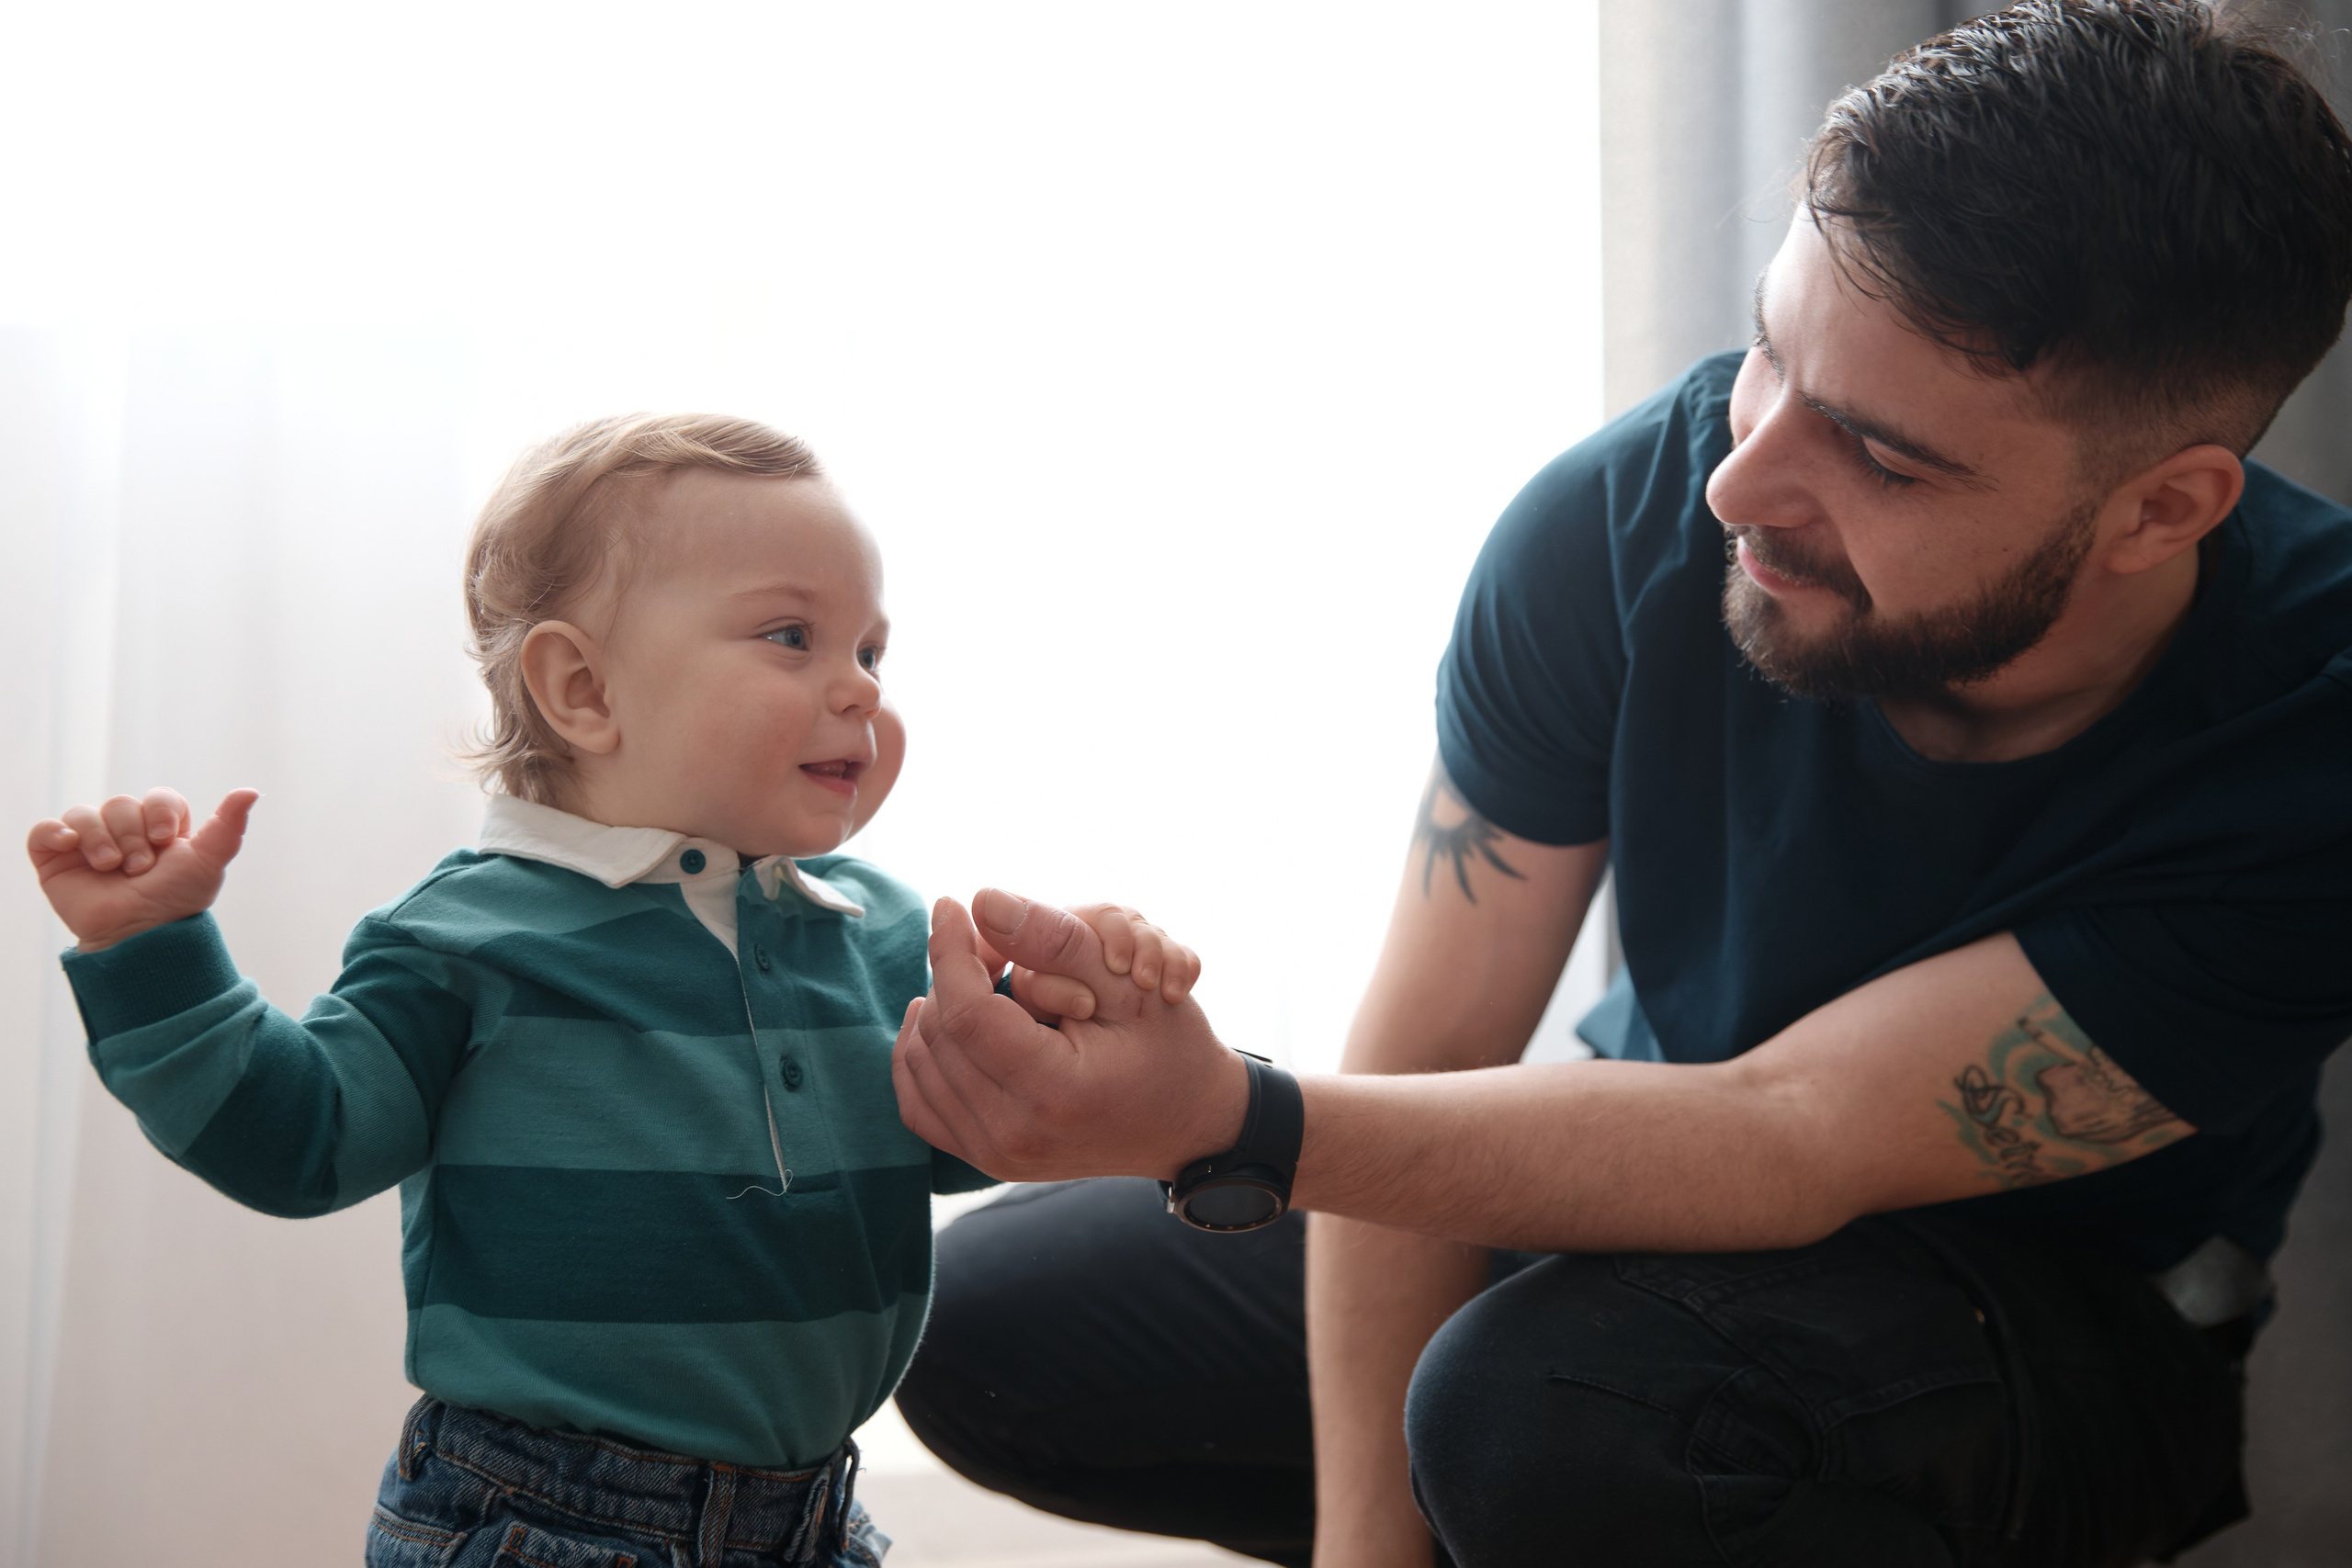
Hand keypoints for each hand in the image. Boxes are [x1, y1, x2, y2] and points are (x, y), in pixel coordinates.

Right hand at [26, 788, 258, 951]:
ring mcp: (88, 844)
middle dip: (132, 836)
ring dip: (100, 839)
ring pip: (84, 813)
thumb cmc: (174, 903)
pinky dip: (54, 832)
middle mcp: (124, 831)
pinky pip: (44, 831)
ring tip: (111, 868)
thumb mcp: (207, 864)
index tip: (164, 840)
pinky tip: (70, 845)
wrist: (137, 938)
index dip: (160, 811)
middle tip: (139, 869)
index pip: (159, 797)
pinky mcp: (56, 859)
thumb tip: (252, 790)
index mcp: (160, 828)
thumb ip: (229, 827)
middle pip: (121, 804)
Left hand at [892, 891, 1246, 1181]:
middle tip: (991, 942)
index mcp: (1054, 1092)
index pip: (967, 1014)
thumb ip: (1057, 939)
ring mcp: (996, 1154)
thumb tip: (982, 900)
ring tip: (976, 975)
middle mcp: (1014, 1134)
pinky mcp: (986, 1159)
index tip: (950, 905)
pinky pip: (919, 1104)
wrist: (1188, 1125)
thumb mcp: (1129, 984)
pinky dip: (921, 1056)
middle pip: (941, 1035)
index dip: (949, 951)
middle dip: (952, 974)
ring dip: (939, 1008)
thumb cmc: (1169, 1049)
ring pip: (922, 1065)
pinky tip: (941, 1018)